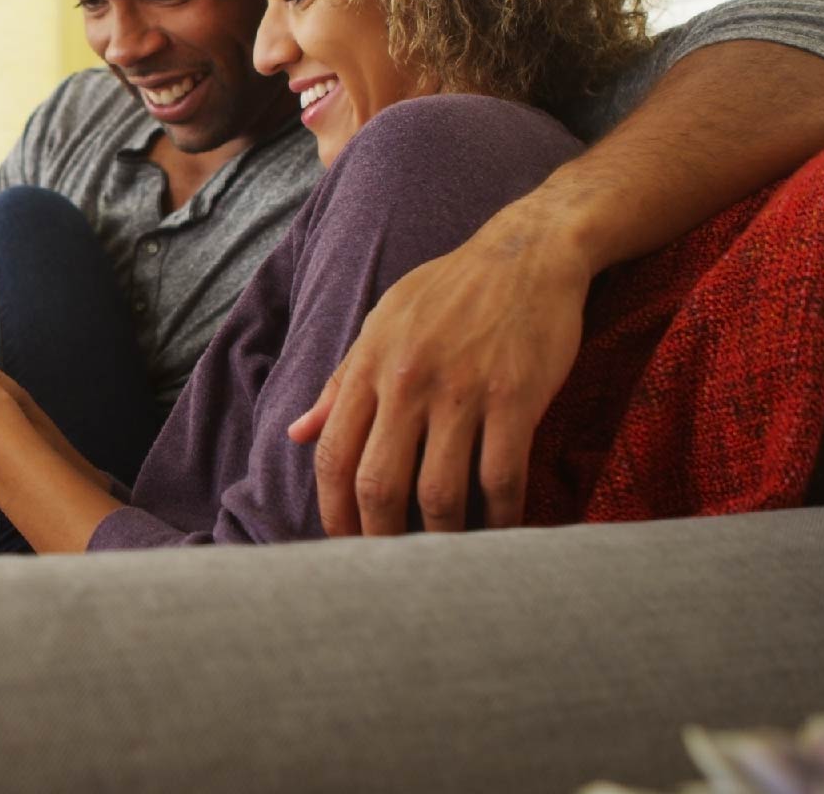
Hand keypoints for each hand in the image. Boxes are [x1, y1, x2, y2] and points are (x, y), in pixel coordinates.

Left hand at [288, 210, 593, 535]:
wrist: (526, 253)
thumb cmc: (448, 292)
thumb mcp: (381, 324)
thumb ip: (339, 384)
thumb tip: (297, 434)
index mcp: (369, 367)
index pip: (333, 456)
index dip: (333, 512)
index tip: (343, 546)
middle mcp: (407, 382)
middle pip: (378, 484)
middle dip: (378, 539)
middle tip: (390, 570)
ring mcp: (462, 391)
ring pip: (439, 491)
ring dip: (440, 538)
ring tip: (444, 561)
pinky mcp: (516, 397)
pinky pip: (500, 476)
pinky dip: (501, 517)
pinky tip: (501, 534)